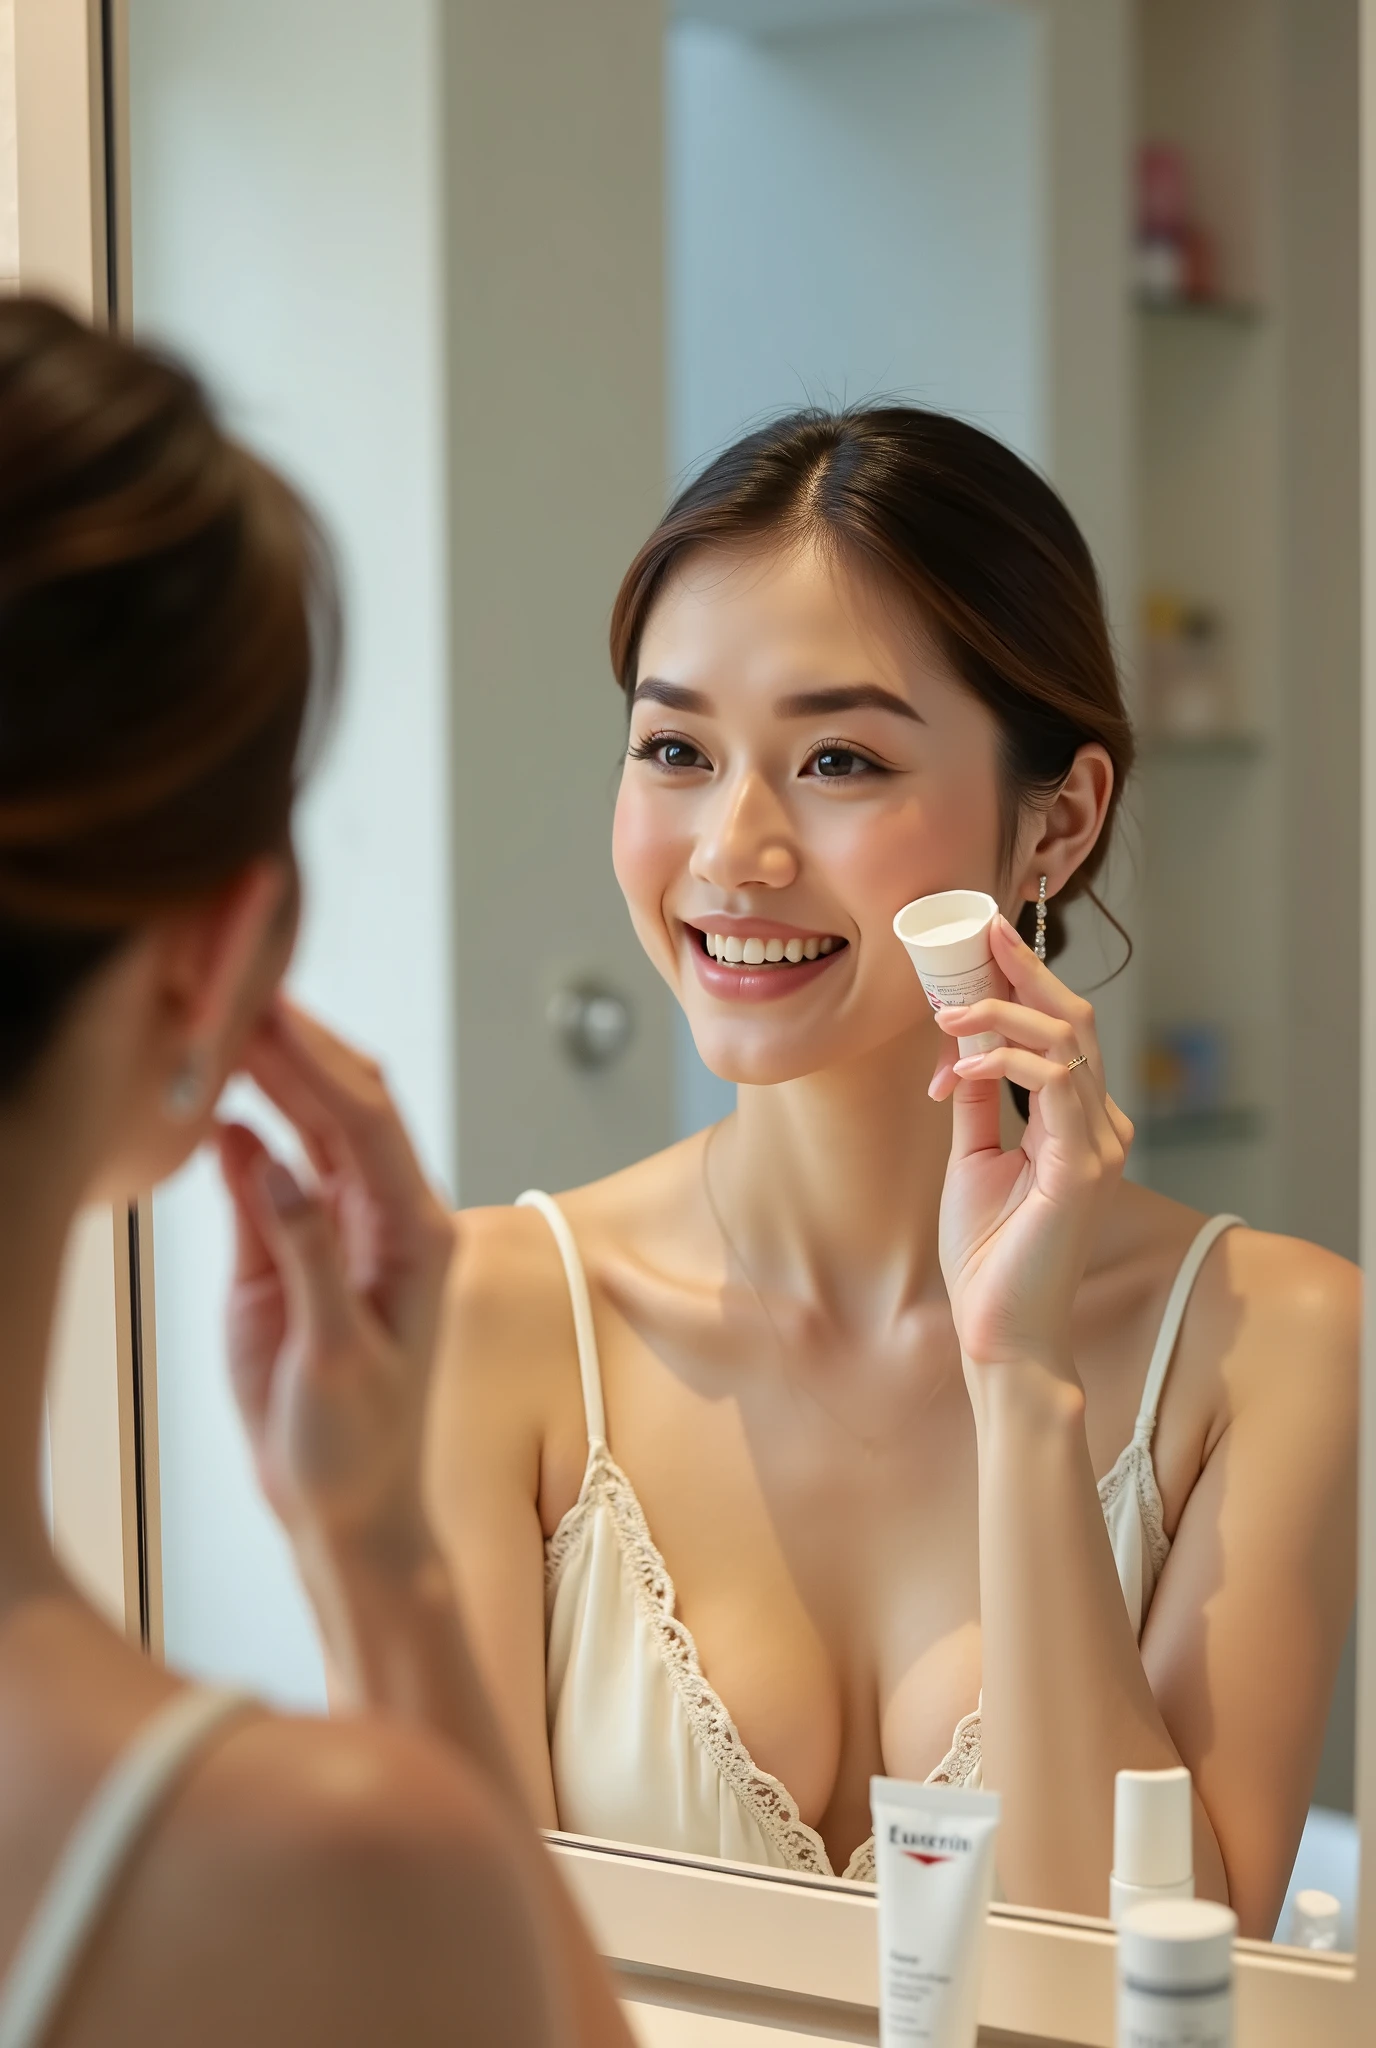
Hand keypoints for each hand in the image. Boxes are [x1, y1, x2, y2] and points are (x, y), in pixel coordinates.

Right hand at [216, 998, 455, 1568]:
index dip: (317, 1058)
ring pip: (306, 1125)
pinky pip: (266, 1171)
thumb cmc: (361, 1447)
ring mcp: (339, 1225)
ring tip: (218, 1024)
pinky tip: (211, 1109)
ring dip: (268, 1074)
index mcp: (417, 1231)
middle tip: (236, 989)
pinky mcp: (291, 1248)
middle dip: (294, 1042)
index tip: (266, 1010)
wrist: (344, 1507)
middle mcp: (387, 1214)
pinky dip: (239, 1135)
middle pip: (343, 1102)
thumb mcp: (338, 1358)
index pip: (368, 1120)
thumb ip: (308, 1255)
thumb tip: (275, 1161)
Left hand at [927, 914, 1132, 1376]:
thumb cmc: (989, 1256)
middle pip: (1075, 1019)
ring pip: (1066, 1041)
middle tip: (981, 931)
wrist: (1001, 1331)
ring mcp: (1100, 1144)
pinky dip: (1002, 1062)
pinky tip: (957, 1070)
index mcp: (1080, 1123)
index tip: (986, 939)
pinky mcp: (1083, 1166)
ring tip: (944, 1013)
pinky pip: (1052, 1084)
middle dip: (1025, 969)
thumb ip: (979, 1103)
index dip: (1029, 980)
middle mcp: (1101, 1125)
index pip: (1064, 1031)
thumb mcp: (974, 1160)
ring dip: (999, 1014)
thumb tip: (961, 1050)